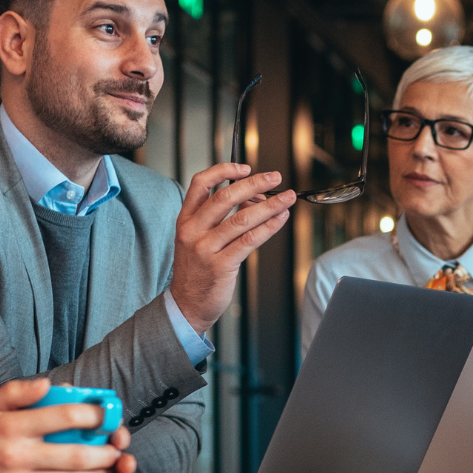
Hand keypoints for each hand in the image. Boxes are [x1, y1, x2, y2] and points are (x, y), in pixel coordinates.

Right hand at [0, 378, 132, 472]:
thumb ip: (16, 392)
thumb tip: (49, 384)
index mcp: (11, 428)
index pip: (65, 416)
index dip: (95, 415)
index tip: (106, 416)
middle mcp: (16, 457)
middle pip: (77, 455)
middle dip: (106, 452)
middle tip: (116, 448)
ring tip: (109, 468)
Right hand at [170, 163, 294, 331]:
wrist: (186, 305)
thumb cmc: (197, 270)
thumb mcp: (198, 239)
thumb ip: (219, 218)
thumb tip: (252, 198)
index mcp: (185, 220)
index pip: (200, 184)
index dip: (223, 170)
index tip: (244, 168)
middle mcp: (192, 231)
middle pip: (225, 197)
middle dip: (254, 184)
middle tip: (275, 177)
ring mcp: (205, 249)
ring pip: (241, 219)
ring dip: (269, 205)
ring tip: (287, 198)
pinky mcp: (221, 266)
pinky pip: (249, 241)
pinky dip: (268, 227)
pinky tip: (280, 219)